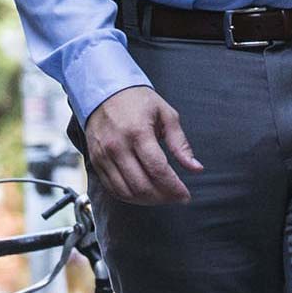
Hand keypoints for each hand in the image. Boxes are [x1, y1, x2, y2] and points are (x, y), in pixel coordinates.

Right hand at [84, 87, 202, 204]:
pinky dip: (129, 197)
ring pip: (126, 192)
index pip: (158, 170)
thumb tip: (196, 168)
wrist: (104, 91)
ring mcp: (104, 156)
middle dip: (163, 197)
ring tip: (162, 197)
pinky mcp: (95, 161)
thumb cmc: (138, 101)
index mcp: (138, 133)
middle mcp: (118, 147)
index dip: (174, 188)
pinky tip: (143, 194)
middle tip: (176, 197)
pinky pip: (112, 188)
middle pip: (142, 186)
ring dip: (147, 201)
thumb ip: (180, 144)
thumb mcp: (166, 115)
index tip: (185, 195)